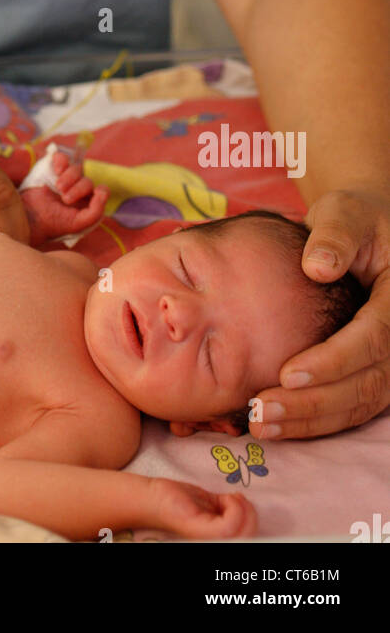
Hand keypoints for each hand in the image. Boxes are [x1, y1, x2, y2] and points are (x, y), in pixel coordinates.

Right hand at [22, 151, 107, 246]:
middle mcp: (78, 190)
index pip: (102, 191)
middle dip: (78, 189)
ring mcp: (65, 178)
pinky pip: (62, 157)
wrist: (28, 219)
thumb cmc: (53, 224)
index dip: (99, 191)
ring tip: (58, 187)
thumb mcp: (78, 224)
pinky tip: (57, 170)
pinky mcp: (52, 169)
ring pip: (77, 168)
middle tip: (65, 198)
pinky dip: (62, 160)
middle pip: (87, 180)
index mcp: (87, 203)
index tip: (93, 195)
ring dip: (70, 177)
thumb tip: (102, 191)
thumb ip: (95, 212)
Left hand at [149, 477, 257, 539]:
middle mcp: (215, 544)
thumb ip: (228, 510)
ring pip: (244, 533)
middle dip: (251, 514)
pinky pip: (230, 525)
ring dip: (243, 509)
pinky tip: (224, 498)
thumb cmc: (181, 501)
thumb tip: (245, 505)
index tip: (242, 502)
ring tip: (228, 498)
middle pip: (250, 537)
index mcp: (218, 540)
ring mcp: (209, 540)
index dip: (253, 520)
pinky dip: (234, 507)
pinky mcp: (202, 532)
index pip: (248, 539)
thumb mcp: (212, 505)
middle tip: (237, 498)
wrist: (154, 497)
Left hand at [251, 188, 389, 440]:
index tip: (287, 373)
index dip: (333, 360)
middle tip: (262, 411)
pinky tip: (276, 425)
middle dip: (314, 403)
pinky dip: (315, 421)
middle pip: (366, 383)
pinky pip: (351, 407)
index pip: (373, 338)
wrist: (366, 232)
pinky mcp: (376, 375)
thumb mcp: (346, 213)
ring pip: (359, 404)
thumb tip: (318, 266)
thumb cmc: (354, 220)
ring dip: (311, 420)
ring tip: (262, 424)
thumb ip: (335, 236)